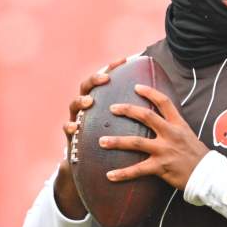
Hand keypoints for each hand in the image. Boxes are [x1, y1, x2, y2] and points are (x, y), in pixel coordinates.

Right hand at [53, 57, 126, 218]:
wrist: (93, 166)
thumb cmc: (114, 141)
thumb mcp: (125, 126)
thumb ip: (137, 112)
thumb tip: (160, 96)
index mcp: (101, 100)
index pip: (106, 79)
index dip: (113, 67)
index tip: (123, 59)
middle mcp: (87, 107)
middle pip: (87, 86)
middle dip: (94, 79)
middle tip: (105, 78)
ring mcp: (77, 119)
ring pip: (74, 105)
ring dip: (80, 101)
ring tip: (89, 102)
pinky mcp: (70, 135)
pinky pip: (67, 129)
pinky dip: (69, 127)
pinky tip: (74, 128)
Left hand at [99, 84, 209, 190]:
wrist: (209, 175)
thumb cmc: (199, 156)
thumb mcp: (189, 135)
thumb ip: (175, 128)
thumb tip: (162, 121)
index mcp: (178, 124)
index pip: (164, 102)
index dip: (150, 92)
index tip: (136, 86)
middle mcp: (171, 134)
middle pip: (146, 116)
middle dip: (127, 110)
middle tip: (112, 108)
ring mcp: (165, 150)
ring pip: (136, 142)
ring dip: (117, 141)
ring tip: (101, 141)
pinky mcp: (161, 167)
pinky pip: (138, 170)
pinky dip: (123, 173)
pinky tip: (109, 175)